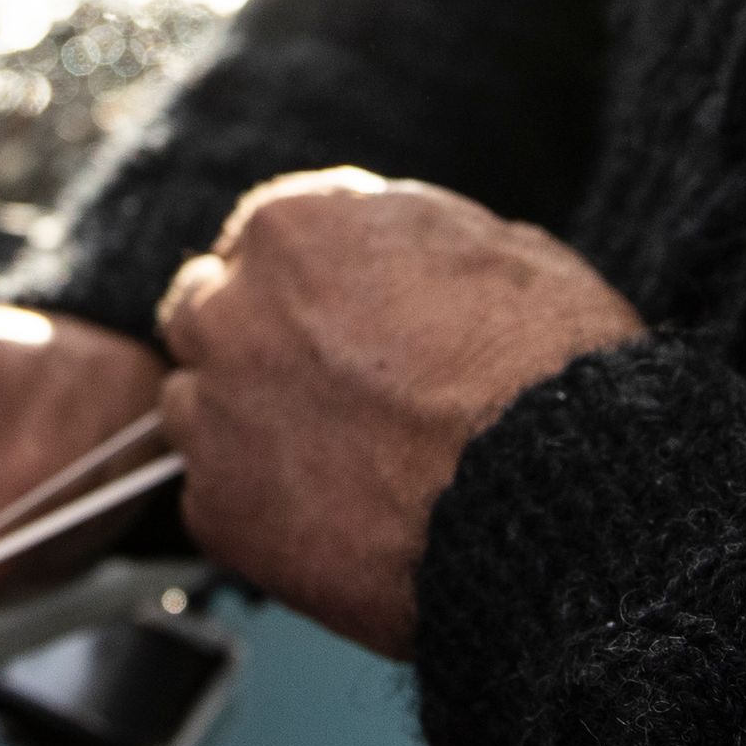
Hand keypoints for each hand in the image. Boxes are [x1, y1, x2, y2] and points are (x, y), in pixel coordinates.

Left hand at [162, 170, 644, 658]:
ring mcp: (216, 415)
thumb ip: (408, 238)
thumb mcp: (498, 248)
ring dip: (242, 425)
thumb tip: (393, 251)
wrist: (552, 497)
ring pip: (194, 408)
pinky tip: (332, 518)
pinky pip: (213, 498)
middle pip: (204, 315)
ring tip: (332, 462)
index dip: (302, 285)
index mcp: (294, 227)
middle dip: (249, 344)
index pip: (259, 243)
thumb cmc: (545, 368)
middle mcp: (232, 311)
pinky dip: (259, 508)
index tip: (333, 321)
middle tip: (323, 390)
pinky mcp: (218, 509)